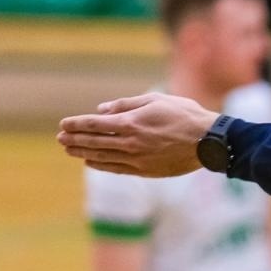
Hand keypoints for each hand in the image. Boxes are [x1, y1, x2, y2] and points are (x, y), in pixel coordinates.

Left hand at [59, 92, 218, 176]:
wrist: (209, 142)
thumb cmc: (185, 116)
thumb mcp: (156, 100)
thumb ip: (127, 104)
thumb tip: (101, 109)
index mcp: (131, 122)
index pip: (94, 123)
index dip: (76, 124)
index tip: (63, 124)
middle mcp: (130, 142)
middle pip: (94, 141)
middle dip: (74, 139)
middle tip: (60, 139)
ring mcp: (137, 158)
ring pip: (102, 156)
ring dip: (83, 153)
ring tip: (70, 150)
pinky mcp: (146, 170)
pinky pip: (117, 169)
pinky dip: (101, 166)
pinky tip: (91, 163)